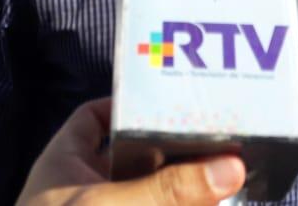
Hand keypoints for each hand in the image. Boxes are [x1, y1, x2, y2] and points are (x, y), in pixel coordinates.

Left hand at [17, 98, 245, 205]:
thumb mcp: (109, 205)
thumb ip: (168, 189)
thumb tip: (231, 166)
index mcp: (66, 164)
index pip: (92, 119)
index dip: (125, 106)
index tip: (169, 101)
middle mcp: (83, 191)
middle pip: (133, 161)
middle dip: (172, 155)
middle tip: (217, 142)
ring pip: (147, 197)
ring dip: (181, 192)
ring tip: (229, 177)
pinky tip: (211, 205)